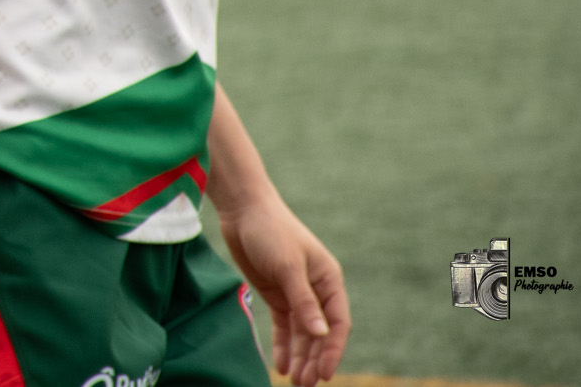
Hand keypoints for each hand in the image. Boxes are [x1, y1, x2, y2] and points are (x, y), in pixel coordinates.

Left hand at [218, 197, 349, 386]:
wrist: (242, 210)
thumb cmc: (270, 231)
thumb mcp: (288, 266)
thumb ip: (303, 302)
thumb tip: (321, 334)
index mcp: (328, 281)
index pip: (337, 323)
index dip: (332, 350)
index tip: (324, 373)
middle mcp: (316, 290)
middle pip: (319, 333)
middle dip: (314, 359)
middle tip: (305, 384)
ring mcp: (296, 294)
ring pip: (302, 333)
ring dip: (300, 356)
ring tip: (294, 382)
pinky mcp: (276, 294)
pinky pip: (283, 326)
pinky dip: (283, 345)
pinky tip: (281, 365)